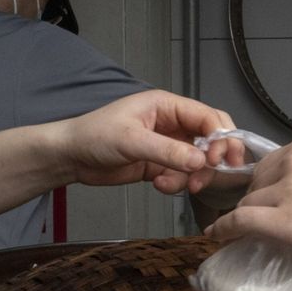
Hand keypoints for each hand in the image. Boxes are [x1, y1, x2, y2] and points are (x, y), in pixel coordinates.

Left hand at [53, 90, 236, 194]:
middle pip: (211, 138)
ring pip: (199, 161)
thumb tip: (201, 161)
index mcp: (168, 106)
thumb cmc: (94, 136)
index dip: (220, 137)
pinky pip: (182, 175)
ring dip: (190, 176)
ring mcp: (168, 145)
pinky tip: (158, 184)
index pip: (208, 117)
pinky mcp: (162, 164)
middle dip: (213, 159)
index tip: (217, 159)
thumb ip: (168, 151)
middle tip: (207, 175)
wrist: (71, 157)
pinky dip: (176, 184)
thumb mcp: (132, 140)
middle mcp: (173, 123)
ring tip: (169, 184)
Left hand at [205, 136, 291, 268]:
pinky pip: (241, 221)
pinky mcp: (283, 221)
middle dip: (258, 200)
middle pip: (256, 181)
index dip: (266, 184)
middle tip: (266, 219)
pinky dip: (224, 229)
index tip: (266, 197)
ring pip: (249, 203)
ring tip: (247, 233)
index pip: (272, 163)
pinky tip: (216, 236)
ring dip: (248, 218)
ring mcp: (286, 191)